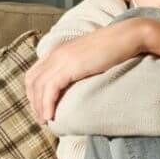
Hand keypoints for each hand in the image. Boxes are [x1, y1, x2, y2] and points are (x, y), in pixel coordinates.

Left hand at [24, 19, 152, 124]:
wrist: (127, 37)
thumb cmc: (114, 49)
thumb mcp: (88, 57)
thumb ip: (77, 66)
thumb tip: (74, 83)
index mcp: (58, 50)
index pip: (34, 73)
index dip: (33, 93)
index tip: (41, 107)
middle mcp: (55, 53)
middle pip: (32, 81)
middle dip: (34, 102)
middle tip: (41, 118)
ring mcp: (61, 58)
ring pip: (39, 87)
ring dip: (39, 107)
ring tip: (45, 121)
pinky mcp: (69, 66)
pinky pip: (50, 89)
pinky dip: (47, 104)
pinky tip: (50, 116)